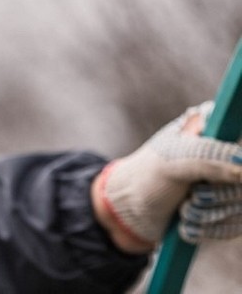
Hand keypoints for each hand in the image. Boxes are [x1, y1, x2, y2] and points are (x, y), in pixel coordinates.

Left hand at [92, 102, 241, 252]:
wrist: (131, 208)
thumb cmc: (147, 177)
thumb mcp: (172, 163)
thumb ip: (207, 159)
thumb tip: (241, 167)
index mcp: (210, 131)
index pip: (235, 150)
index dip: (232, 165)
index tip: (208, 179)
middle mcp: (222, 156)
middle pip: (240, 184)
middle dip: (214, 197)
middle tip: (191, 195)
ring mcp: (224, 184)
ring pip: (237, 208)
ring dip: (207, 216)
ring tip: (183, 210)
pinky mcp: (223, 209)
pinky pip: (232, 227)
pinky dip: (208, 230)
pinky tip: (187, 224)